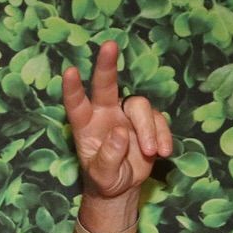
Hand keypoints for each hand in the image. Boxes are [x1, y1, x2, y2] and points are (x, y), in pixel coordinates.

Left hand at [64, 40, 171, 202]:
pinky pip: (159, 120)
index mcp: (86, 126)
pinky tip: (163, 153)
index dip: (73, 89)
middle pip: (106, 84)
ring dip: (148, 129)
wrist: (122, 188)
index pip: (77, 105)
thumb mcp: (102, 177)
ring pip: (140, 106)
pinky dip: (163, 135)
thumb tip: (120, 132)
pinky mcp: (147, 121)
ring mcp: (126, 115)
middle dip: (107, 65)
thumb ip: (108, 158)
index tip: (69, 72)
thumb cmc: (104, 180)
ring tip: (150, 153)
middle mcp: (105, 113)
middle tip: (109, 45)